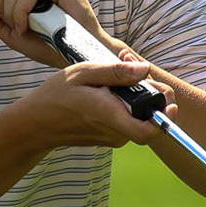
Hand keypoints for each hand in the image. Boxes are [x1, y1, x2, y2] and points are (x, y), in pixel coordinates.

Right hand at [8, 59, 177, 149]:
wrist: (36, 123)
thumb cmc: (56, 96)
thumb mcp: (83, 73)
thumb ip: (116, 72)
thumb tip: (144, 70)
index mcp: (109, 115)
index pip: (148, 130)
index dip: (165, 118)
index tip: (168, 101)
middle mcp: (114, 131)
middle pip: (148, 118)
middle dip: (149, 92)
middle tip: (135, 68)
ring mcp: (112, 137)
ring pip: (138, 117)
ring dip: (137, 96)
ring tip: (117, 75)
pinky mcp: (109, 137)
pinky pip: (127, 120)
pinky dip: (126, 104)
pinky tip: (110, 89)